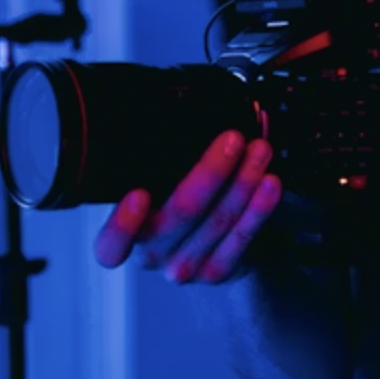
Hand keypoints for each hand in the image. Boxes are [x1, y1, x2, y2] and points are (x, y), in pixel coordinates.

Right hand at [92, 129, 281, 284]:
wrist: (210, 243)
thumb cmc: (178, 203)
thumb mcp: (161, 180)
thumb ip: (168, 157)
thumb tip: (197, 107)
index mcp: (128, 230)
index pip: (111, 245)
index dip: (122, 224)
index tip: (138, 194)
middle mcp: (153, 253)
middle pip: (180, 215)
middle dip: (211, 173)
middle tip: (232, 140)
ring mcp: (185, 267)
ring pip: (217, 222)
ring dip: (243, 181)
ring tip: (260, 150)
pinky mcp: (217, 272)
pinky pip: (241, 238)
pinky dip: (259, 208)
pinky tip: (269, 183)